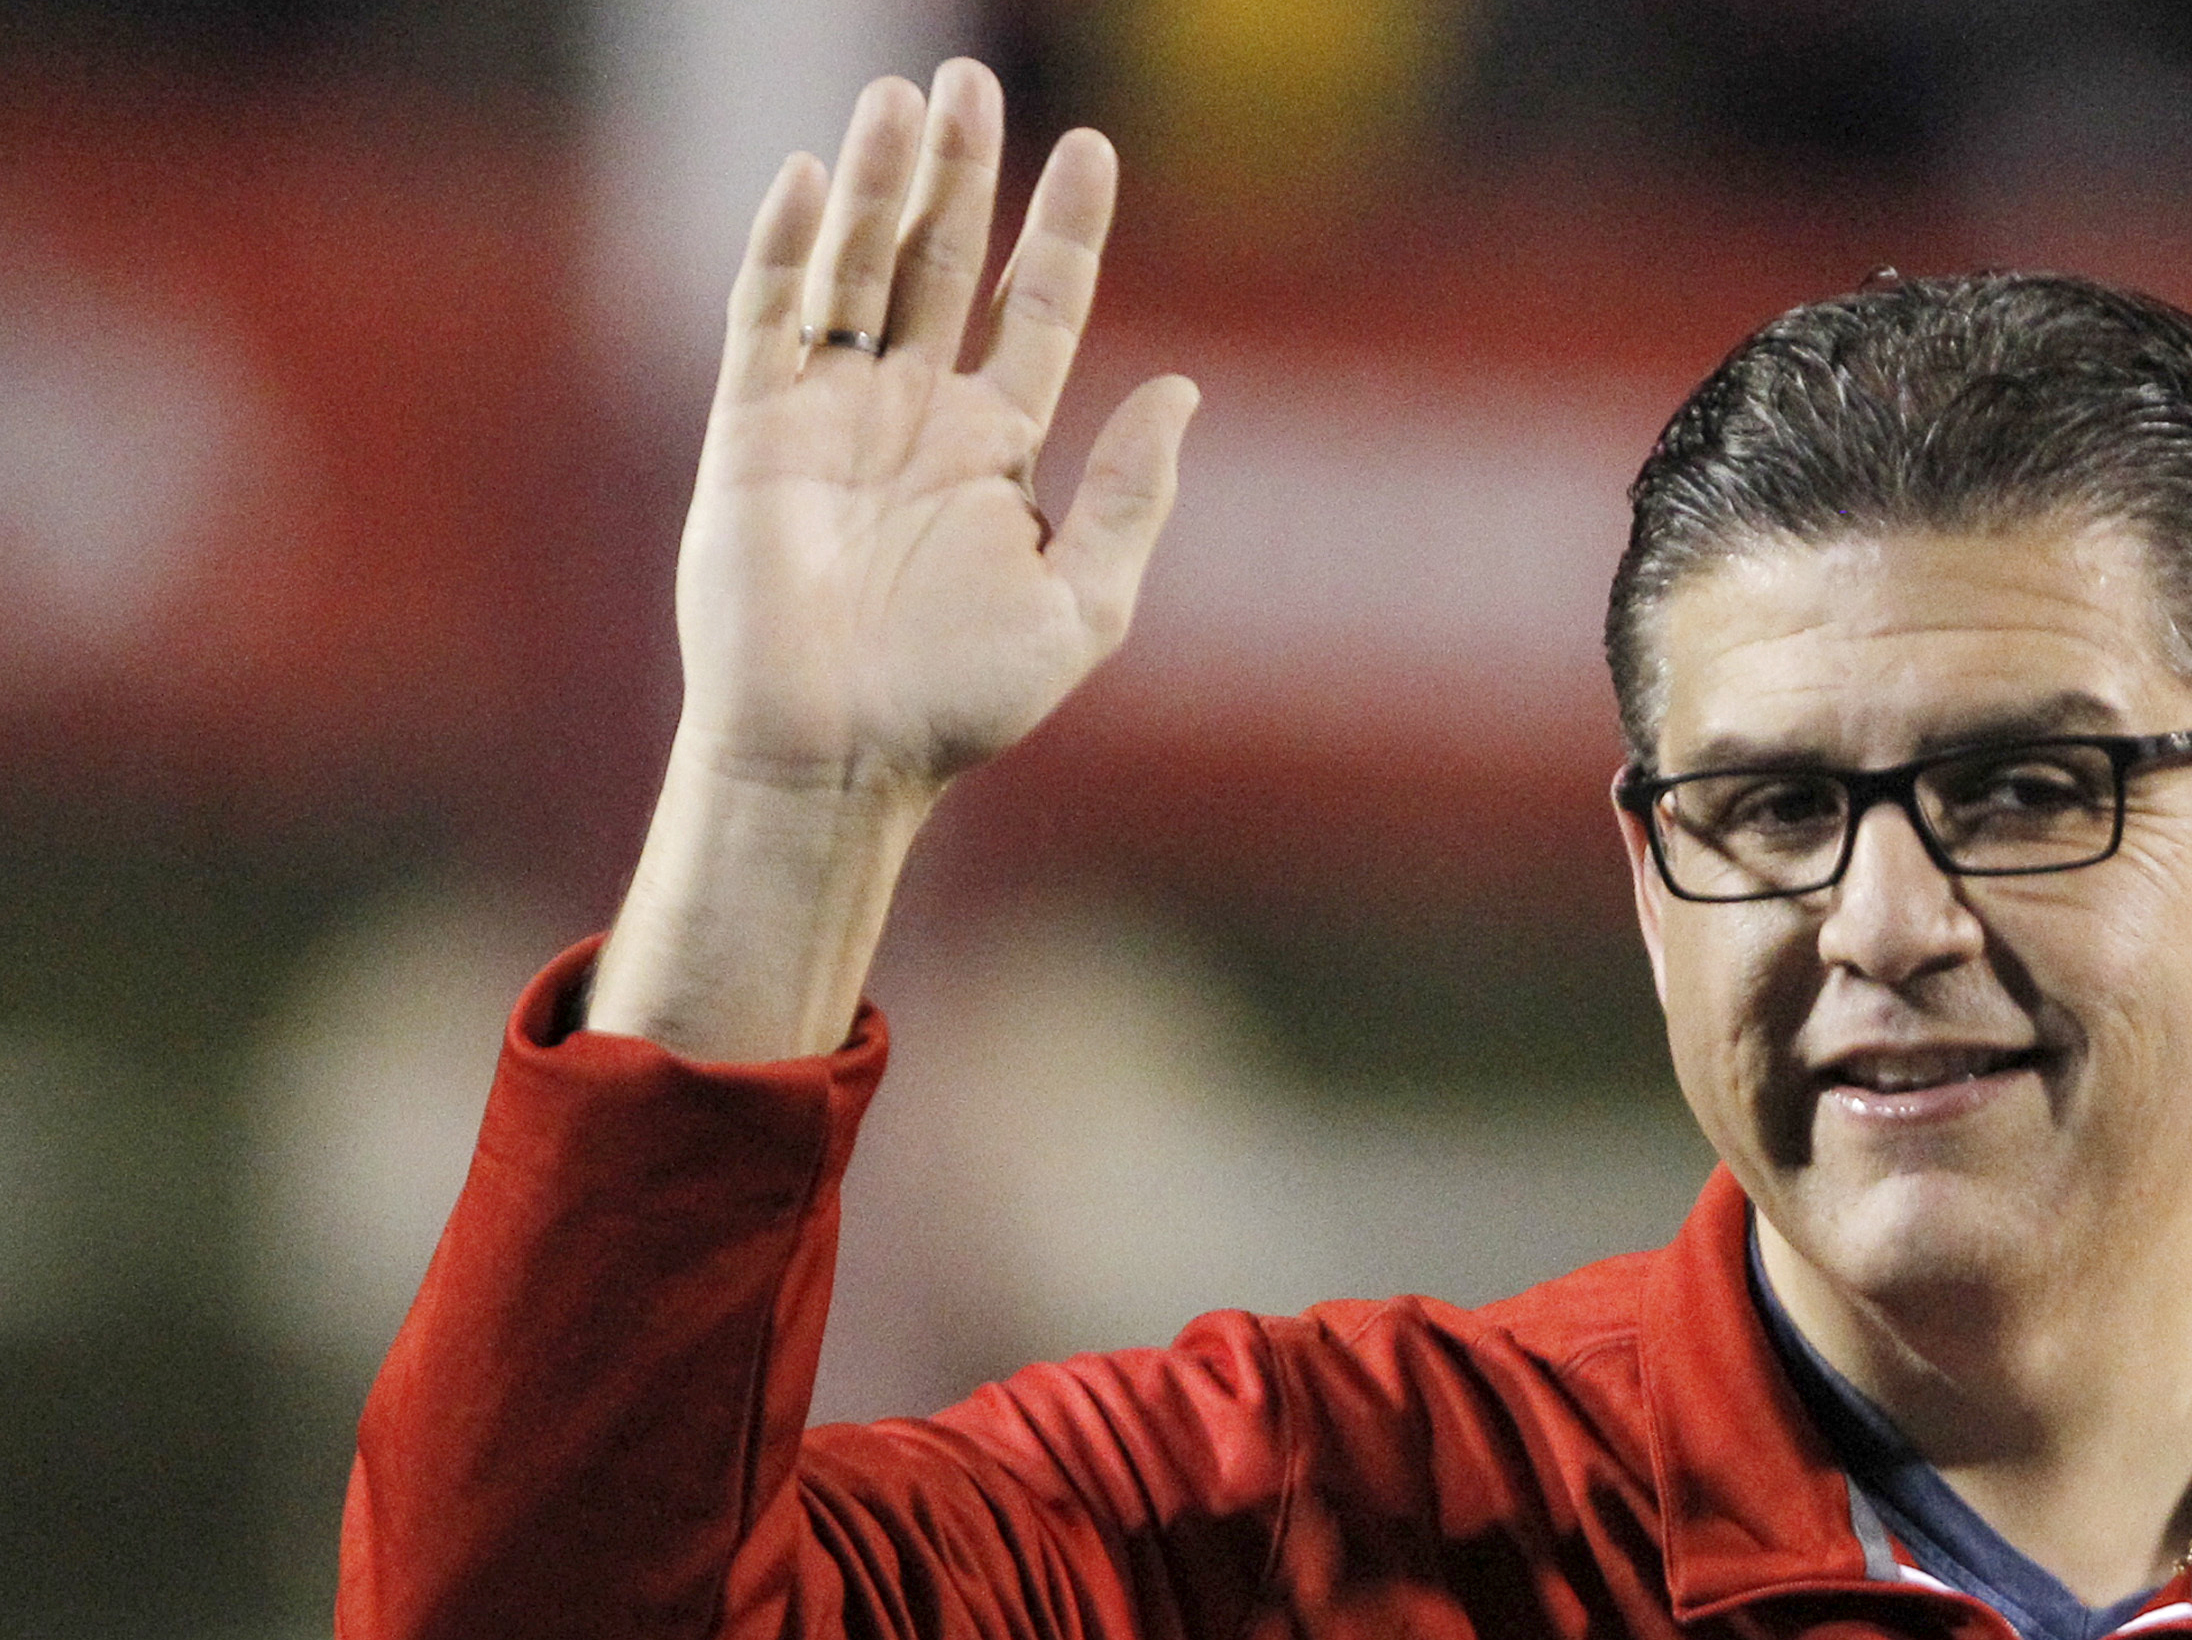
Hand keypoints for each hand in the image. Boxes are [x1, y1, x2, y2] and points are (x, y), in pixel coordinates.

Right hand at [585, 62, 1191, 1059]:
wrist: (841, 757)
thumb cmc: (961, 702)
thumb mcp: (1084, 603)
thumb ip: (1130, 496)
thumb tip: (1184, 390)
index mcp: (996, 449)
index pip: (1038, 307)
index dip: (1064, 229)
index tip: (1092, 147)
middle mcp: (914, 414)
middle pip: (942, 260)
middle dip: (959, 172)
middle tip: (969, 77)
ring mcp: (831, 414)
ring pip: (859, 269)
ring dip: (879, 184)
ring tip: (903, 97)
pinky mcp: (754, 430)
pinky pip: (770, 316)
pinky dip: (787, 247)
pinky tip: (811, 179)